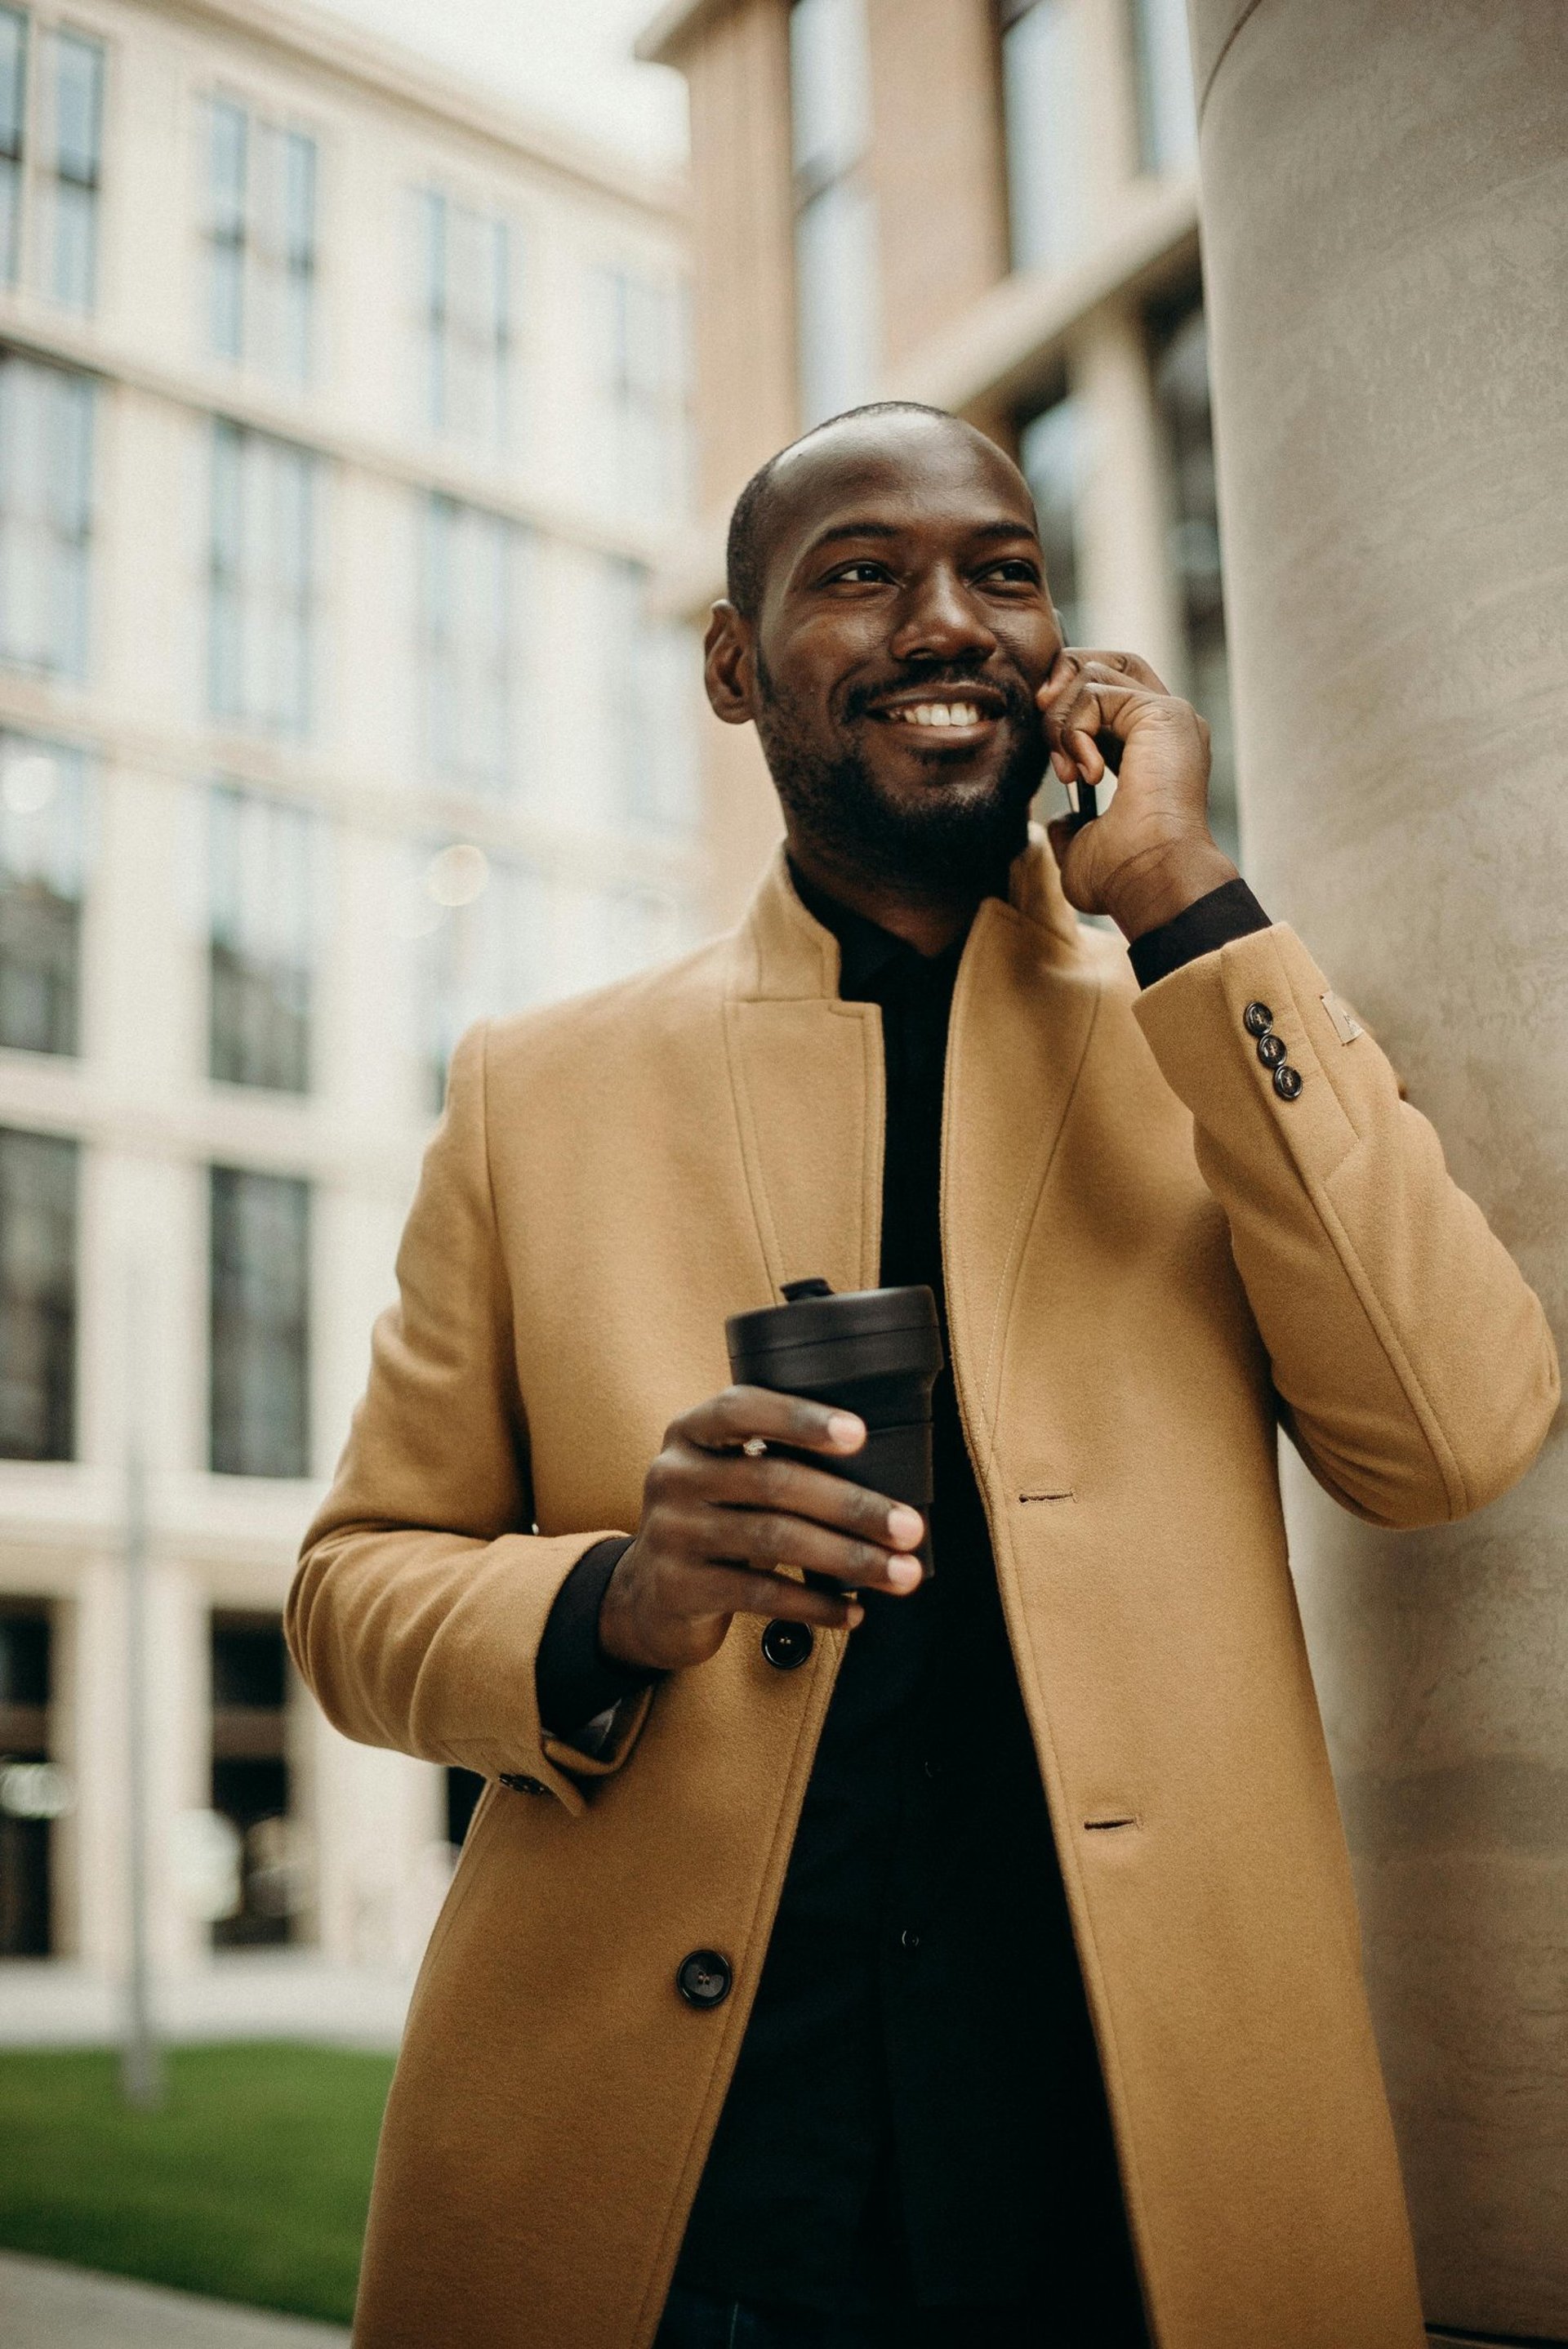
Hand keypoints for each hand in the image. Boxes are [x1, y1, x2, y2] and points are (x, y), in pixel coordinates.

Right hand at [598, 1386, 926, 1674]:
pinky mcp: (679, 1587)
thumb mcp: (726, 1478)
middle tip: (909, 1527)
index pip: (740, 1408)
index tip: (859, 1434)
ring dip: (848, 1557)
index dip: (799, 1417)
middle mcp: (673, 1475)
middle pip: (773, 1481)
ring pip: (774, 1539)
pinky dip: (816, 1604)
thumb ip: (775, 1461)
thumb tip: (883, 1477)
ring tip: (900, 1574)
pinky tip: (856, 1611)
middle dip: (852, 1505)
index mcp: (689, 1432)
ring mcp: (672, 1532)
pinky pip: (761, 1594)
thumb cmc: (715, 1522)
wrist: (649, 1597)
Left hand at [1037, 649, 1237, 939]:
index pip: (1107, 694)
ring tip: (1068, 771)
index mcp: (1153, 749)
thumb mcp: (1082, 847)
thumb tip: (1058, 821)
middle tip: (1040, 720)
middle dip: (1061, 682)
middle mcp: (1168, 724)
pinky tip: (1086, 772)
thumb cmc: (1124, 877)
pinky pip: (1095, 689)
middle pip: (1107, 660)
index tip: (1053, 755)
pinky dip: (1073, 729)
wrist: (1151, 881)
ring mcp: (1169, 714)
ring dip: (1060, 720)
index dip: (1067, 706)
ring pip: (1092, 671)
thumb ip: (1071, 824)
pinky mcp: (1162, 712)